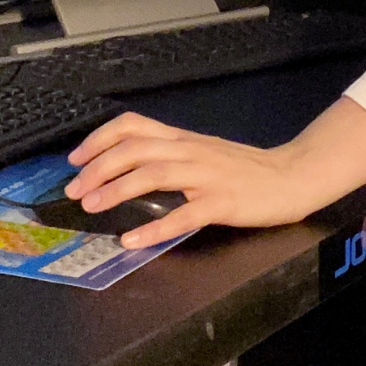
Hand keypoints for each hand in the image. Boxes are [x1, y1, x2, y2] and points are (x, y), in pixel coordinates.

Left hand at [63, 112, 314, 248]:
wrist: (291, 176)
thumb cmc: (245, 169)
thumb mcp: (202, 151)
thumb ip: (170, 153)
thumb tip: (127, 164)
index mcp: (182, 139)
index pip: (133, 126)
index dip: (99, 139)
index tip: (75, 159)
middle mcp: (189, 151)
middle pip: (134, 149)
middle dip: (97, 168)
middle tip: (75, 190)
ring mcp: (206, 176)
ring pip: (152, 175)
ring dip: (116, 191)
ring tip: (92, 207)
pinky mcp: (221, 202)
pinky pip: (183, 215)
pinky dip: (154, 228)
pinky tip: (132, 240)